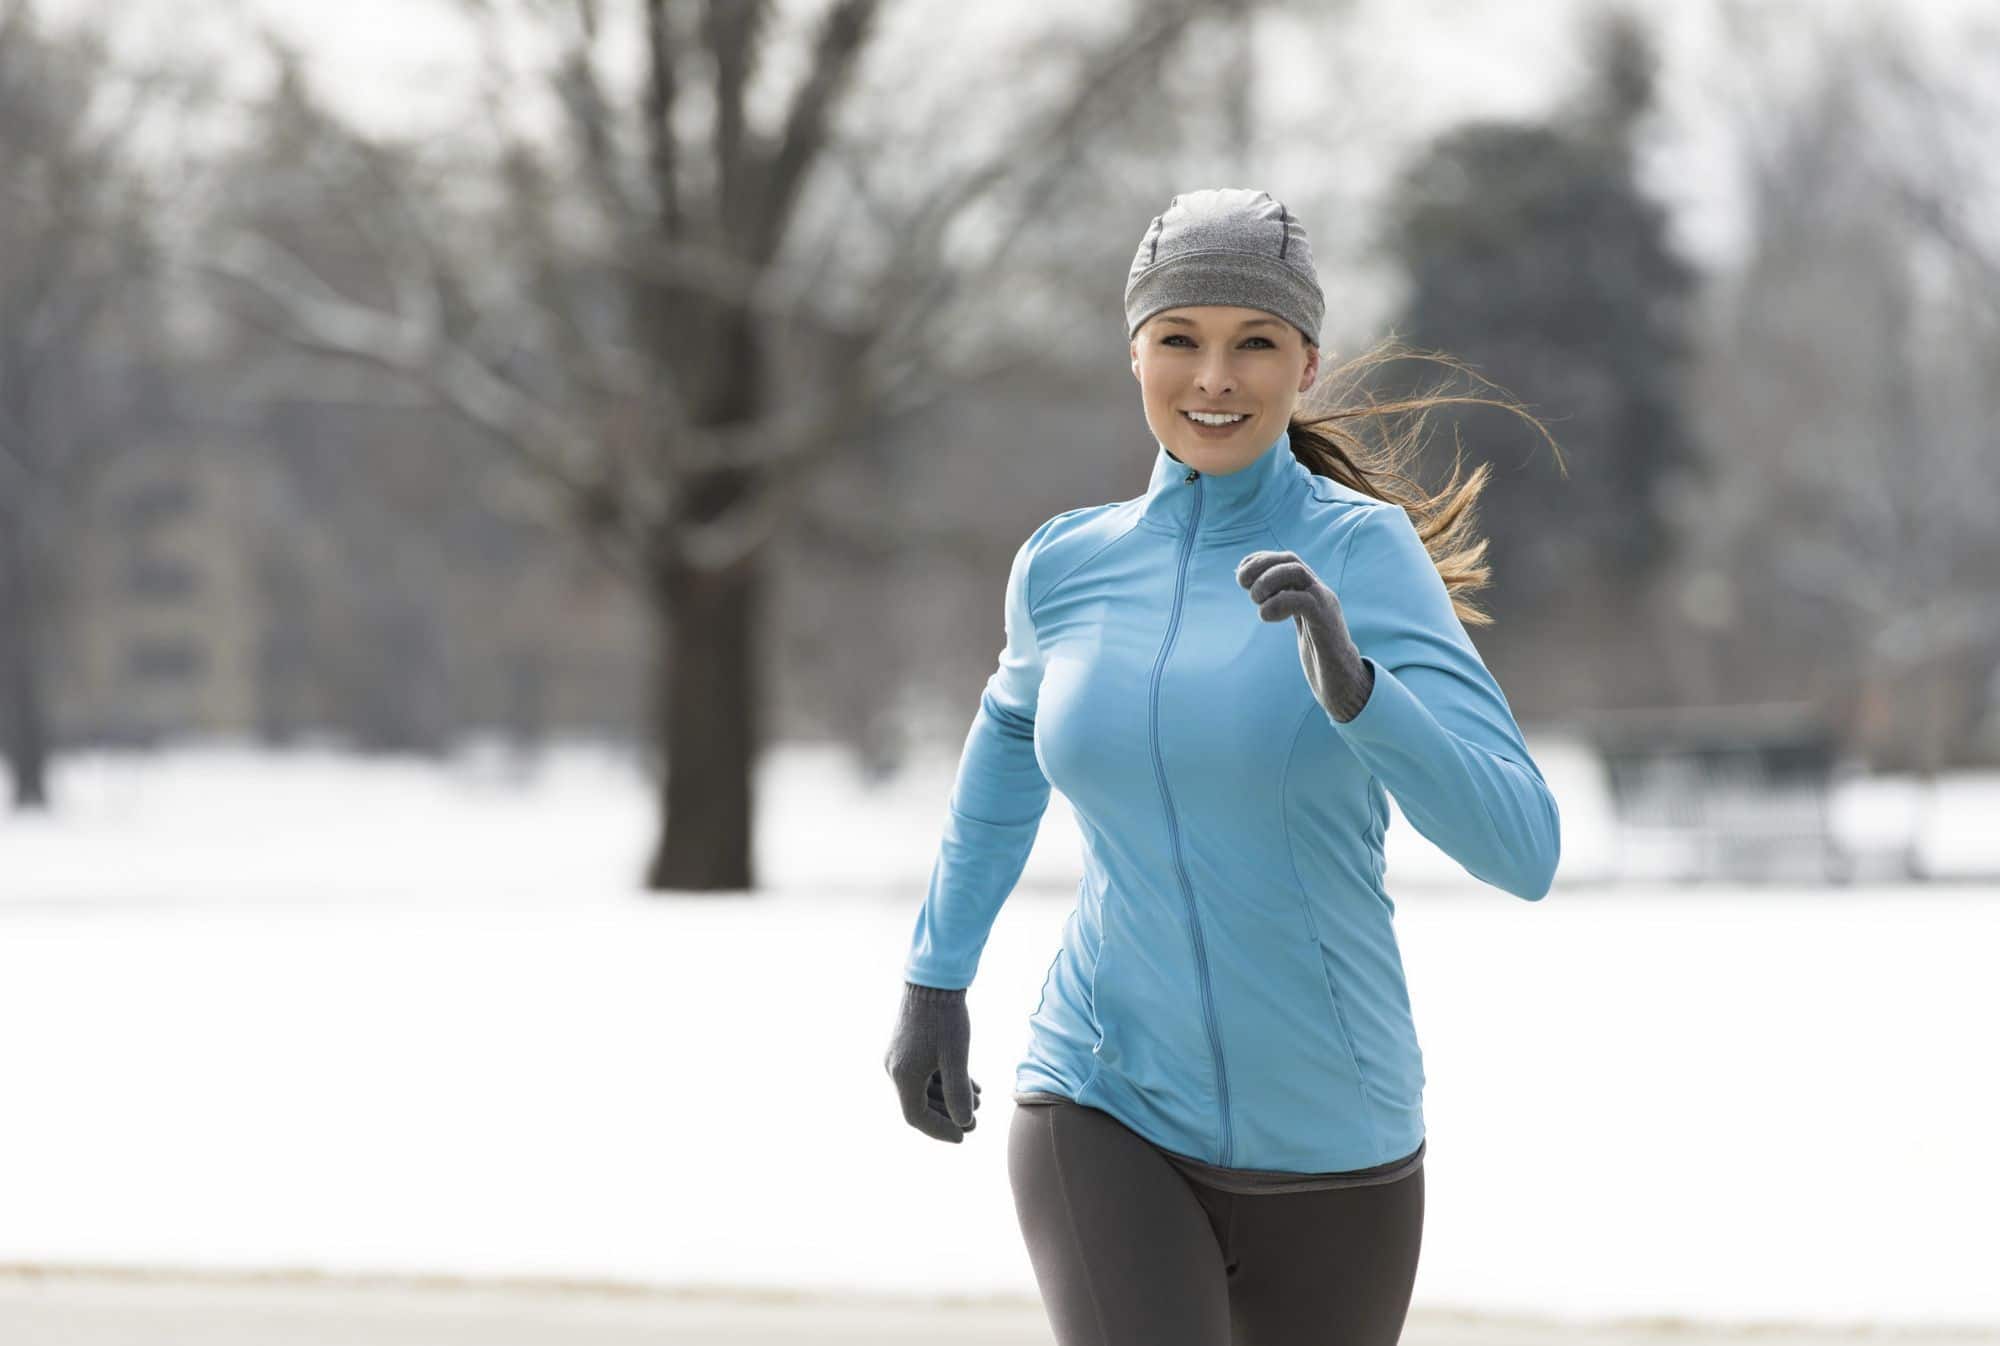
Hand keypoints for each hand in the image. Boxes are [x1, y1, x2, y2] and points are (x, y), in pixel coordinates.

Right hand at [884, 982, 983, 1142]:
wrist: (933, 980)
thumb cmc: (945, 1017)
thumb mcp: (957, 1057)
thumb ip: (958, 1093)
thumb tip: (964, 1123)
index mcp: (903, 1075)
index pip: (917, 1117)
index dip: (940, 1130)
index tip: (963, 1136)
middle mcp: (895, 1069)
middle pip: (919, 1104)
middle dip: (948, 1115)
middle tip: (975, 1122)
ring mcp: (900, 1057)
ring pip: (924, 1088)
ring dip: (949, 1097)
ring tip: (978, 1100)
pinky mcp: (907, 1047)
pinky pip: (924, 1073)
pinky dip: (945, 1081)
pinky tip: (970, 1083)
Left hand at [1236, 549, 1375, 721]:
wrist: (1345, 683)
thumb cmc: (1320, 657)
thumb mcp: (1300, 626)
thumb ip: (1285, 607)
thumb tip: (1257, 594)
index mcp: (1312, 592)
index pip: (1287, 560)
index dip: (1260, 559)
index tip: (1240, 572)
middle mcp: (1319, 592)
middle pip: (1290, 559)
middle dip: (1260, 565)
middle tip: (1242, 584)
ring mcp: (1324, 604)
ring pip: (1296, 572)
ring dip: (1267, 581)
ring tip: (1256, 601)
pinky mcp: (1326, 622)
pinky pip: (1302, 599)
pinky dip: (1278, 603)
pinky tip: (1267, 617)